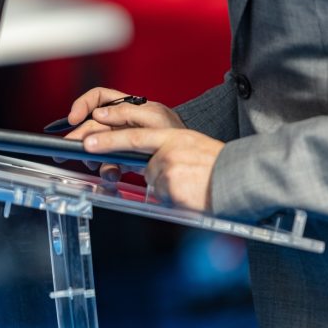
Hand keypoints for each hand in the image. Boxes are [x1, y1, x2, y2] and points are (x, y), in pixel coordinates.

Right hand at [63, 87, 185, 180]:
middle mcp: (120, 122)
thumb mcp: (153, 117)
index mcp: (126, 107)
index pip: (98, 98)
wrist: (186, 155)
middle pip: (92, 125)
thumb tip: (99, 113)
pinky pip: (108, 163)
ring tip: (93, 165)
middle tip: (69, 148)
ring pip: (97, 146)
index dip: (82, 105)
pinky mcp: (124, 157)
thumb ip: (126, 112)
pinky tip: (111, 175)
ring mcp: (121, 140)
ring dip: (92, 156)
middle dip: (79, 136)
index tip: (73, 119)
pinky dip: (107, 169)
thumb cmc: (174, 131)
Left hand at [82, 127, 223, 211]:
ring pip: (153, 181)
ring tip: (190, 184)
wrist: (241, 179)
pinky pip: (164, 195)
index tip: (92, 130)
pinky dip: (175, 197)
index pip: (137, 134)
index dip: (112, 133)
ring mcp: (170, 169)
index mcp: (176, 136)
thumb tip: (147, 166)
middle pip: (136, 150)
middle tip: (86, 144)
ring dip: (166, 186)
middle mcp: (170, 149)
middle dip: (108, 145)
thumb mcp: (193, 148)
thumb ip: (168, 150)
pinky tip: (191, 193)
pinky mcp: (173, 188)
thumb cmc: (219, 167)